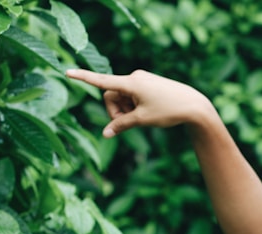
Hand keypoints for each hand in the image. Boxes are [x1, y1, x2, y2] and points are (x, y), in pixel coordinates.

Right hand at [66, 69, 213, 136]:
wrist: (194, 105)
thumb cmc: (169, 111)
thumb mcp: (143, 120)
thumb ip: (122, 125)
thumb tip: (105, 134)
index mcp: (131, 83)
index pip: (102, 81)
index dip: (83, 78)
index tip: (67, 72)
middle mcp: (135, 77)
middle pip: (111, 95)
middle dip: (115, 111)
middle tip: (129, 123)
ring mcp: (142, 80)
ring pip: (122, 97)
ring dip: (126, 109)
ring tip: (143, 117)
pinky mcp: (148, 84)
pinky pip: (133, 96)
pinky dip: (135, 106)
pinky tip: (149, 112)